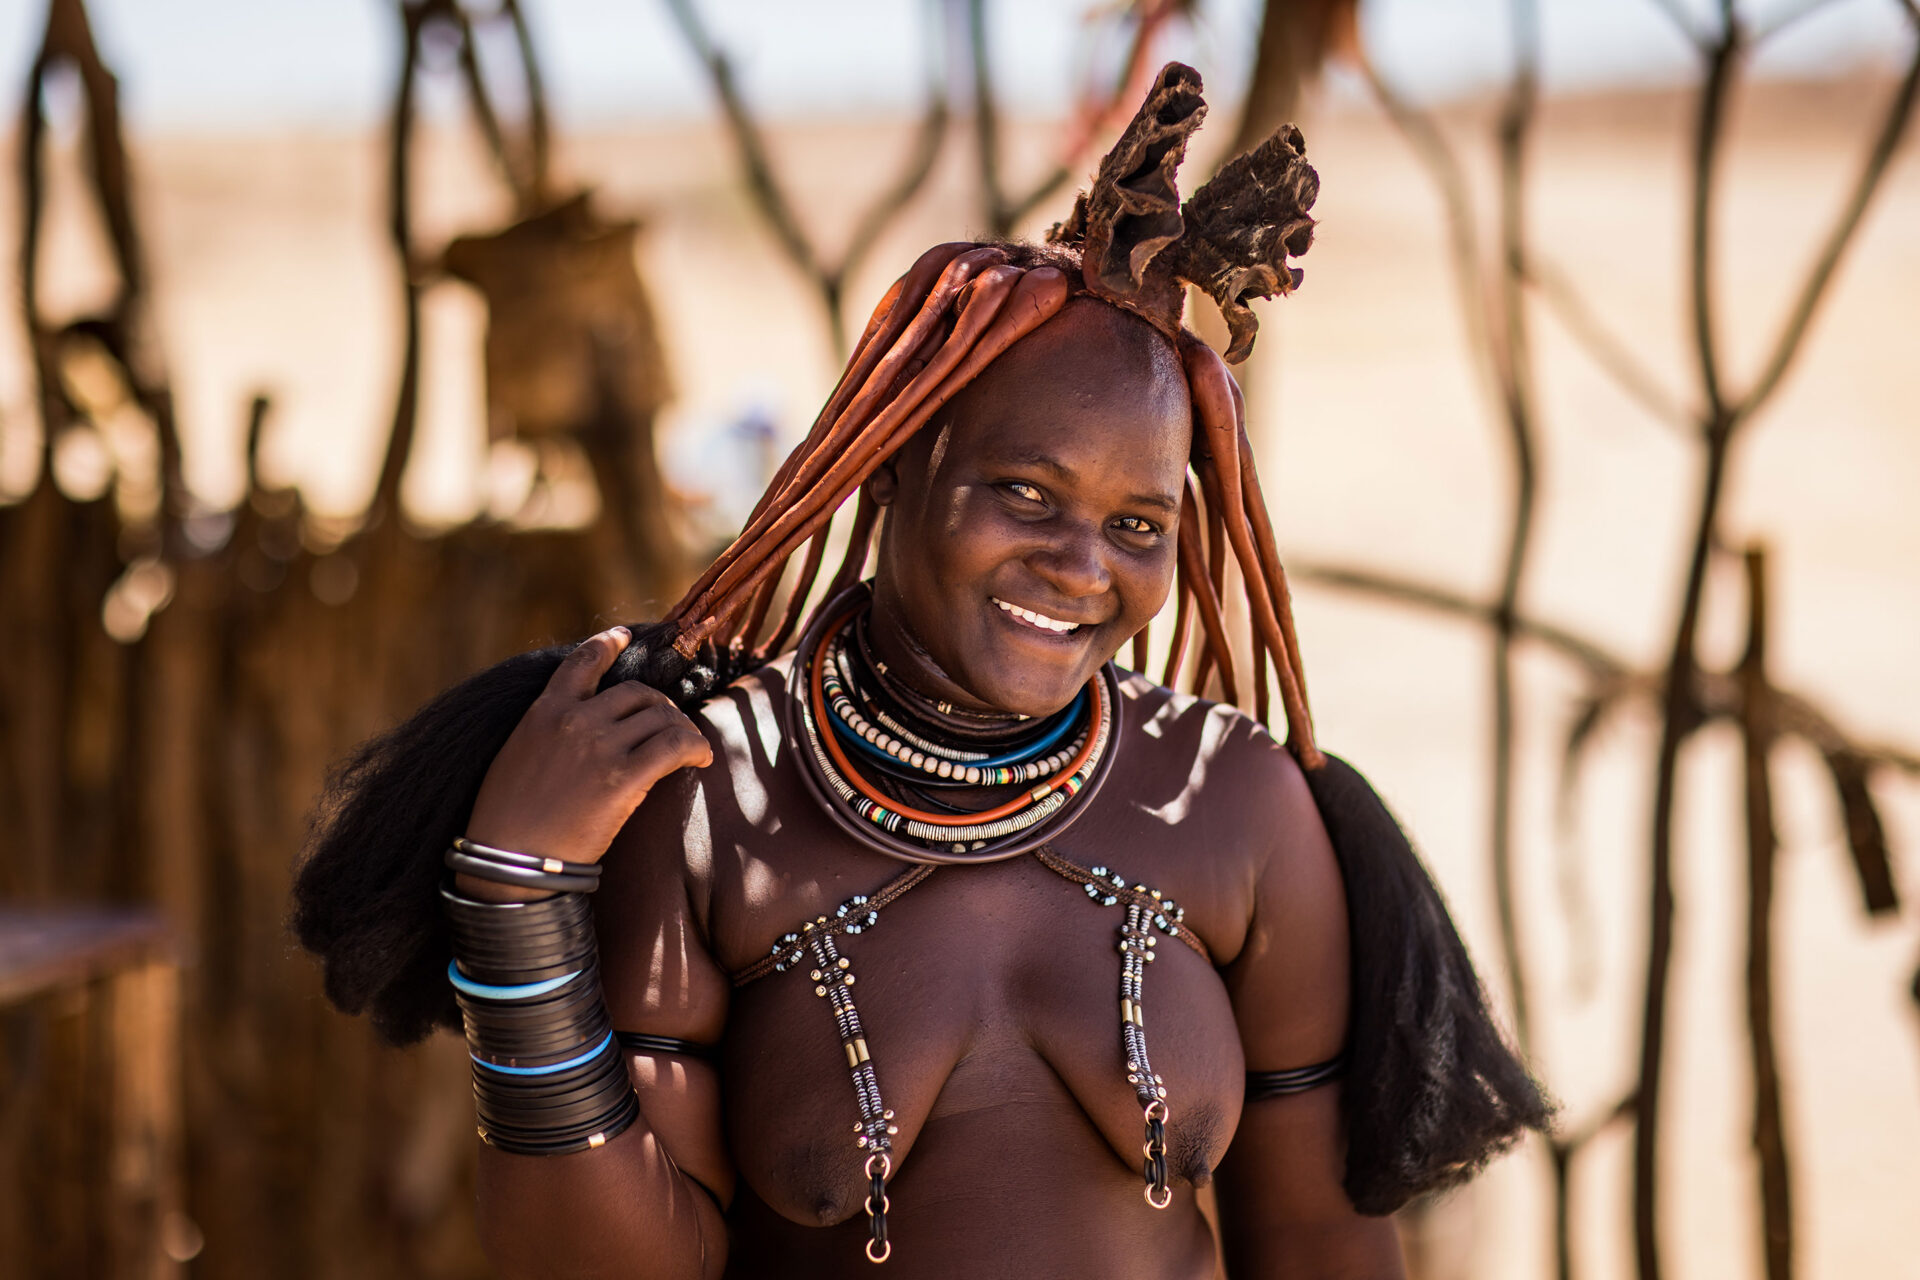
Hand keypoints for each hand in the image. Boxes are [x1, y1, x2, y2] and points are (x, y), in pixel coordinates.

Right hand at [465, 627, 714, 868]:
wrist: (510, 861)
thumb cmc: (508, 818)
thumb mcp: (518, 755)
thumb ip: (550, 731)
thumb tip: (583, 724)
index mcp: (545, 711)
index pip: (582, 661)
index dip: (607, 643)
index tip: (624, 636)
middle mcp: (575, 719)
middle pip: (639, 693)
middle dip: (661, 708)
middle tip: (670, 730)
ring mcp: (600, 747)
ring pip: (662, 717)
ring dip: (682, 730)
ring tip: (689, 750)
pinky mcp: (623, 779)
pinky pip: (676, 746)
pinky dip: (696, 748)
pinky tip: (700, 760)